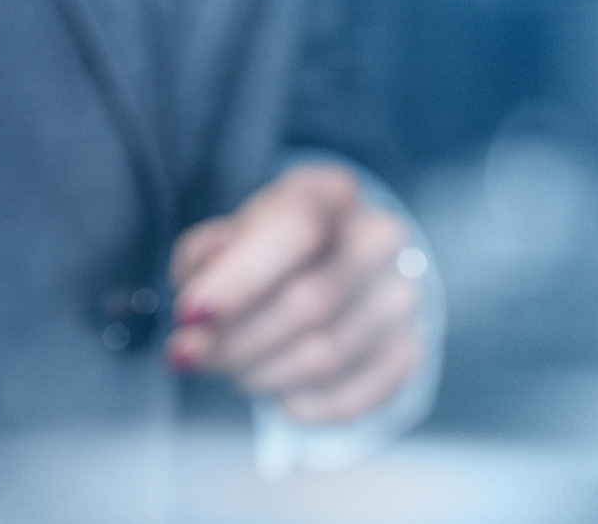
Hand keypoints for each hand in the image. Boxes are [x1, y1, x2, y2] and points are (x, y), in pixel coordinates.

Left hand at [165, 163, 425, 424]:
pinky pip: (350, 400)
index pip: (298, 228)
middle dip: (233, 341)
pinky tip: (276, 391)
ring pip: (325, 357)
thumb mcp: (227, 234)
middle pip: (309, 303)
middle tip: (188, 355)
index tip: (188, 314)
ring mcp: (403, 298)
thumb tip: (196, 315)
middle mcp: (380, 238)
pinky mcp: (409, 353)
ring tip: (227, 367)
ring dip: (257, 374)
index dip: (238, 278)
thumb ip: (204, 261)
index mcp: (331, 191)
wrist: (330, 266)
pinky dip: (299, 405)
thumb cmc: (266, 247)